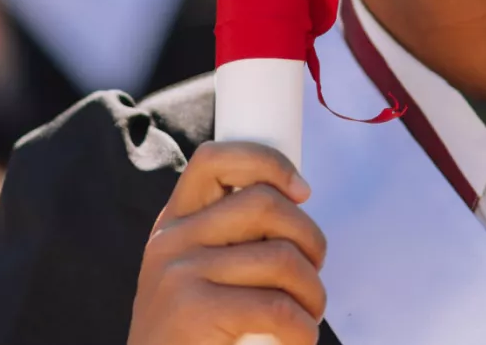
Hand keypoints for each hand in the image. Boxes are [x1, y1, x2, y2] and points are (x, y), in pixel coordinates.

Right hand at [129, 142, 325, 344]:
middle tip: (314, 272)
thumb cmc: (192, 339)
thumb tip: (294, 207)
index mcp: (174, 224)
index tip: (302, 191)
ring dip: (314, 292)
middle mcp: (172, 241)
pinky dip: (304, 331)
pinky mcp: (196, 312)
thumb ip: (228, 241)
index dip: (267, 162)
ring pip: (282, 257)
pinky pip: (279, 308)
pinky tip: (296, 341)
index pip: (214, 159)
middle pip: (265, 204)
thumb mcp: (195, 277)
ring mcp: (180, 275)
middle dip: (310, 237)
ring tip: (307, 315)